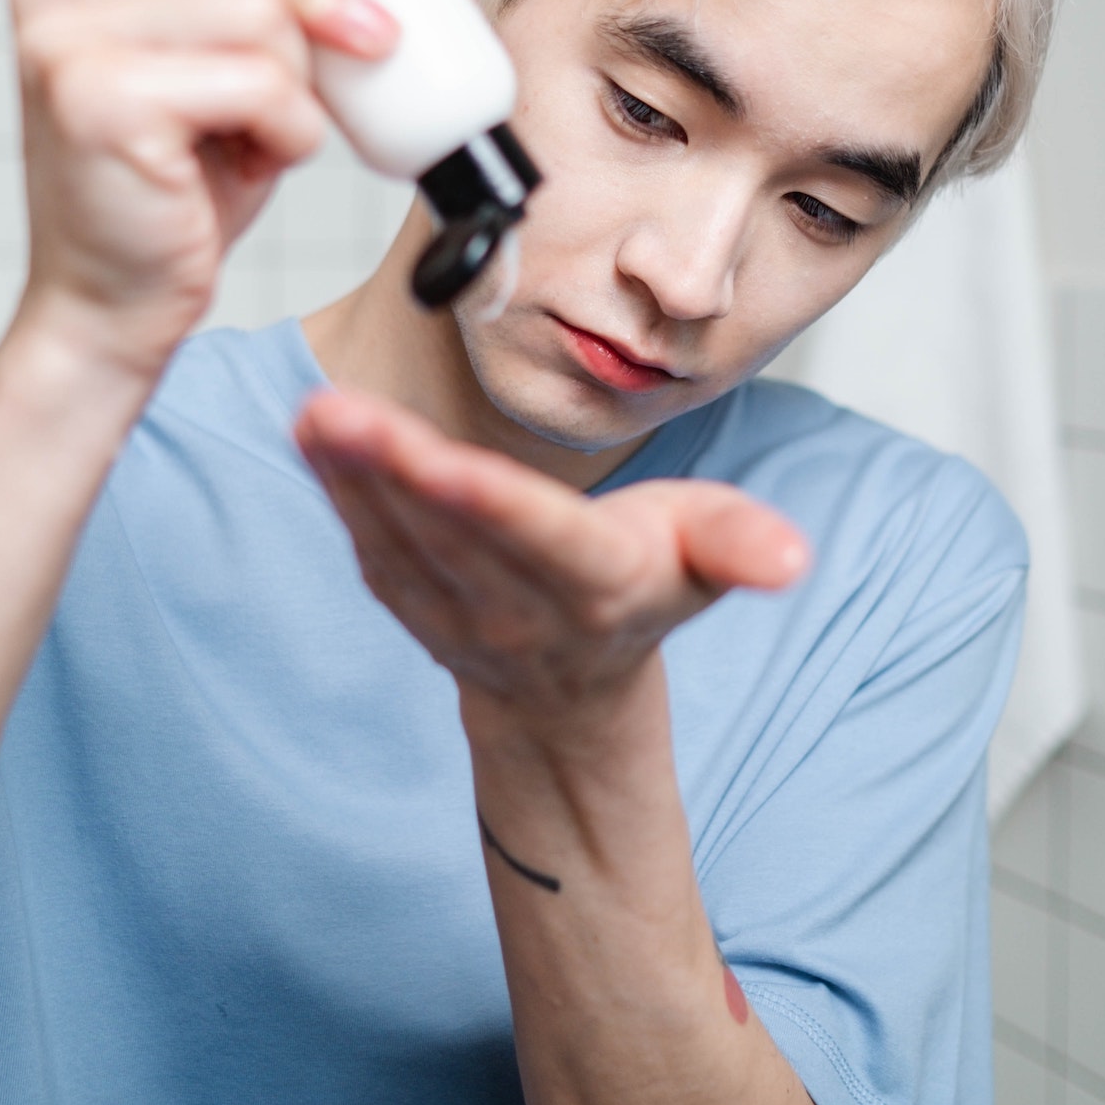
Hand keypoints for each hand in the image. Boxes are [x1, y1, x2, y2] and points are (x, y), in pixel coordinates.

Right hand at [11, 0, 423, 382]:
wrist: (121, 298)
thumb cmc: (190, 174)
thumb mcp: (258, 50)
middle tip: (359, 31)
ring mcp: (66, 36)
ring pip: (257, 1)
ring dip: (303, 74)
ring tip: (274, 120)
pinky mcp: (95, 101)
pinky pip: (254, 79)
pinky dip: (293, 127)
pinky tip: (265, 156)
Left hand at [294, 389, 809, 737]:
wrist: (570, 691)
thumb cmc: (642, 586)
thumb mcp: (702, 558)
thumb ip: (739, 545)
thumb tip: (792, 558)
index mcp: (595, 584)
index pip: (537, 537)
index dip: (489, 503)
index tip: (442, 466)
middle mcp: (516, 607)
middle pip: (450, 529)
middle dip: (394, 472)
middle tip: (339, 413)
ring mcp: (452, 610)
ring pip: (397, 535)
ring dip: (350, 476)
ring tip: (315, 415)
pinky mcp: (408, 598)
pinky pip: (367, 539)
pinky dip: (336, 490)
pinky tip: (312, 435)